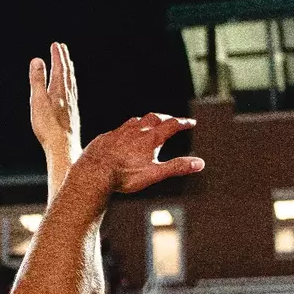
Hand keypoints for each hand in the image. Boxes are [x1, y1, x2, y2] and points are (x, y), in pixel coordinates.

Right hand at [29, 42, 80, 159]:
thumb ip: (37, 80)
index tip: (56, 44)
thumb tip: (37, 60)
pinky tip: (69, 91)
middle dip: (64, 60)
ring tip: (68, 65)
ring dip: (69, 72)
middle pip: (68, 73)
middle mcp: (68, 96)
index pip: (60, 68)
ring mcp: (72, 106)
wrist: (63, 147)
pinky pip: (72, 94)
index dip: (57, 56)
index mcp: (59, 90)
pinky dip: (70, 86)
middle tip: (63, 49)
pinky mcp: (72, 115)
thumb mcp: (38, 101)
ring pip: (71, 84)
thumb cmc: (48, 126)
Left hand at [80, 113, 204, 193]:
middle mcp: (135, 130)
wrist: (94, 172)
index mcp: (150, 138)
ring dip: (147, 121)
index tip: (190, 123)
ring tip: (150, 124)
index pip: (172, 125)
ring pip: (136, 120)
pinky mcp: (106, 137)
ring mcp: (119, 132)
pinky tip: (125, 136)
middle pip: (155, 118)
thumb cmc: (125, 175)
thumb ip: (177, 167)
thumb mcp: (155, 173)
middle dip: (166, 118)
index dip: (183, 123)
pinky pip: (119, 129)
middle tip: (172, 120)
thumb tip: (199, 163)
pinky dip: (128, 129)